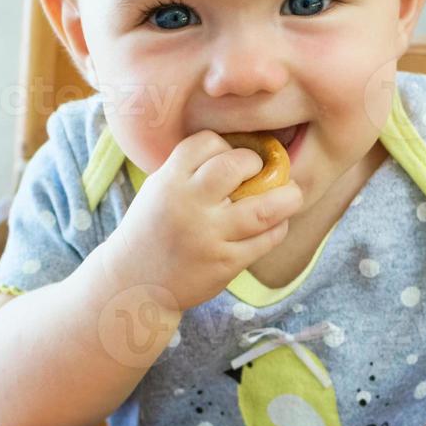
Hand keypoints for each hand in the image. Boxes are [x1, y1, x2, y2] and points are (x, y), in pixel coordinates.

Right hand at [104, 130, 302, 311]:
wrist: (135, 282)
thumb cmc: (154, 228)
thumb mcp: (159, 188)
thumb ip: (192, 170)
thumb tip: (248, 150)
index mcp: (168, 180)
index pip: (208, 142)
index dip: (227, 146)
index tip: (231, 158)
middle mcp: (188, 204)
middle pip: (236, 166)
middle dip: (257, 164)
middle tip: (261, 173)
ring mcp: (207, 235)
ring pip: (264, 209)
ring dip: (287, 197)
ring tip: (291, 195)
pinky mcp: (224, 263)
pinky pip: (266, 240)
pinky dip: (279, 227)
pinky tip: (276, 223)